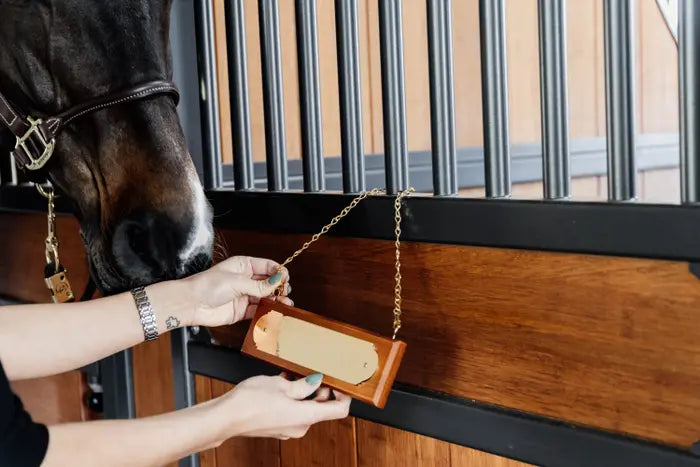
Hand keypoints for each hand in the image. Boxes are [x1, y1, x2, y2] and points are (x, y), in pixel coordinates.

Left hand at [174, 256, 292, 327]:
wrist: (190, 304)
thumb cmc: (207, 286)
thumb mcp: (236, 282)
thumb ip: (259, 285)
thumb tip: (277, 281)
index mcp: (243, 266)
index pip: (267, 266)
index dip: (278, 271)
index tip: (285, 278)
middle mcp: (245, 280)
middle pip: (269, 282)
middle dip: (279, 287)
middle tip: (285, 292)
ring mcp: (244, 295)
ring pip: (265, 298)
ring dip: (276, 301)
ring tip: (285, 304)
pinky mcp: (241, 311)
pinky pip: (258, 311)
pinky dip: (267, 312)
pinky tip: (274, 313)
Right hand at [220, 373, 350, 439]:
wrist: (226, 417)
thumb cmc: (250, 402)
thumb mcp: (281, 384)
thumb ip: (303, 384)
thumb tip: (316, 380)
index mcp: (306, 417)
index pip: (339, 410)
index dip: (344, 395)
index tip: (341, 383)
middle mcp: (300, 427)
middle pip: (322, 408)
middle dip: (321, 389)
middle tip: (314, 372)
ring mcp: (288, 429)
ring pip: (305, 408)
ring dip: (304, 392)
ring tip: (294, 374)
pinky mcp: (277, 427)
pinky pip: (292, 411)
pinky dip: (292, 398)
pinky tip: (283, 382)